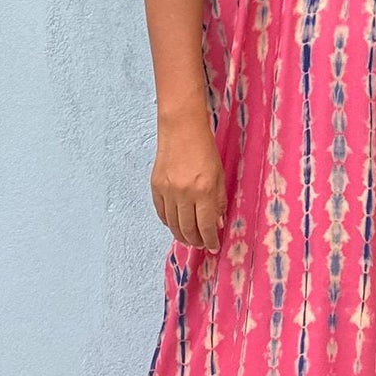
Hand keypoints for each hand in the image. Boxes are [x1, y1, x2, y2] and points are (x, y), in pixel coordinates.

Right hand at [151, 118, 226, 252]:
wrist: (181, 128)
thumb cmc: (205, 148)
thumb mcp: (219, 175)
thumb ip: (219, 201)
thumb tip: (217, 223)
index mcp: (203, 191)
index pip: (206, 226)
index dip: (210, 240)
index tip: (214, 247)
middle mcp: (184, 194)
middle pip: (188, 229)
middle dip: (196, 241)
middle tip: (202, 245)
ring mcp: (167, 191)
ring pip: (173, 224)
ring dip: (182, 235)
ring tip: (190, 238)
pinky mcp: (155, 186)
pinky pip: (161, 213)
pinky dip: (169, 222)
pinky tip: (176, 225)